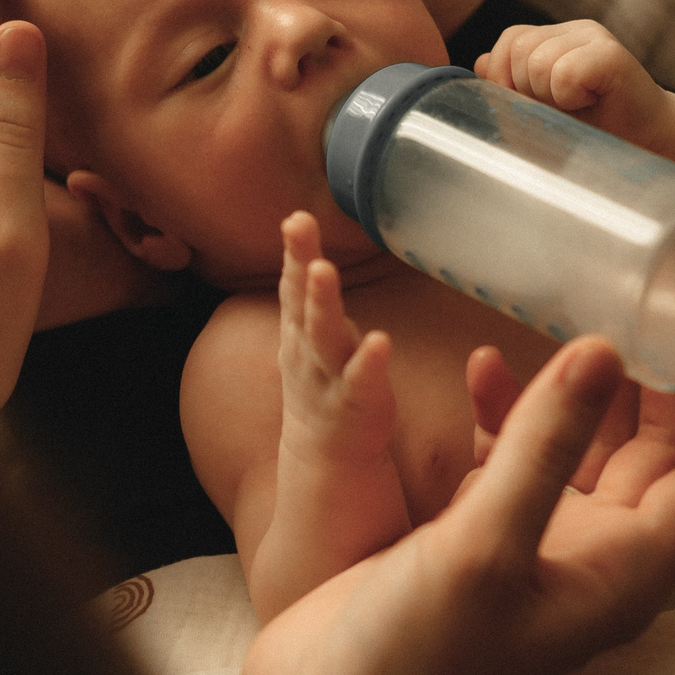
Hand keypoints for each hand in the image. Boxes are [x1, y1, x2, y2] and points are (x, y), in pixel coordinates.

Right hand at [234, 312, 674, 674]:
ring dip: (590, 385)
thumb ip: (544, 446)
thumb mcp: (482, 548)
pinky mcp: (477, 540)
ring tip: (582, 309)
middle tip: (665, 293)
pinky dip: (509, 410)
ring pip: (593, 448)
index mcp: (624, 573)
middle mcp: (596, 559)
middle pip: (667, 454)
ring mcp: (537, 549)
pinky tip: (480, 366)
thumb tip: (604, 349)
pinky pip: (518, 458)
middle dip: (672, 376)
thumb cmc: (412, 665)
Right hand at [276, 211, 395, 470]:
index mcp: (300, 331)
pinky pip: (360, 382)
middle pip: (303, 302)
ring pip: (323, 338)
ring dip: (323, 303)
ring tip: (324, 270)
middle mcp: (309, 351)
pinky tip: (380, 340)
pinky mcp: (356, 405)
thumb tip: (308, 236)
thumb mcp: (311, 334)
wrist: (325, 456)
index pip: (294, 285)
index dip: (294, 252)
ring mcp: (329, 378)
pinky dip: (368, 362)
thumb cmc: (324, 383)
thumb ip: (309, 292)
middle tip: (298, 225)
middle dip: (301, 264)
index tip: (296, 218)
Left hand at [477, 19, 673, 148]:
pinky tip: (592, 103)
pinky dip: (569, 99)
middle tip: (562, 108)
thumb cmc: (589, 135)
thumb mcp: (536, 115)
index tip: (536, 105)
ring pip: (536, 62)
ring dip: (549, 98)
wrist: (646, 149)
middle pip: (516, 49)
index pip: (508, 42)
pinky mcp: (611, 54)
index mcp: (553, 39)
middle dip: (527, 91)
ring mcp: (594, 37)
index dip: (506, 80)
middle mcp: (573, 30)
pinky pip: (564, 73)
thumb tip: (479, 62)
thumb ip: (506, 89)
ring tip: (577, 106)